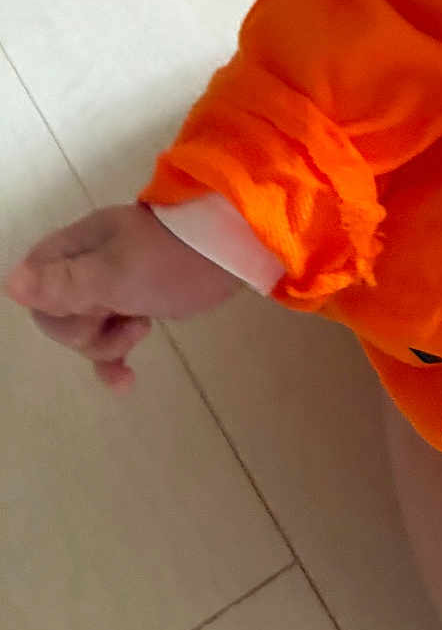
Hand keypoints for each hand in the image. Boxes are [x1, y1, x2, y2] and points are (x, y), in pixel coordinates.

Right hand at [4, 204, 241, 389]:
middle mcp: (90, 263)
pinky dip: (115, 359)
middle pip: (57, 314)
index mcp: (78, 247)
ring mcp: (115, 284)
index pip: (34, 284)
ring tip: (140, 330)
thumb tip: (9, 283)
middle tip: (117, 316)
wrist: (231, 250)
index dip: (50, 308)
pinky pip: (112, 338)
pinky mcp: (139, 301)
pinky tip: (125, 383)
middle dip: (83, 330)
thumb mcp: (113, 274)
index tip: (83, 309)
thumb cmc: (171, 260)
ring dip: (106, 344)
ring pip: (86, 330)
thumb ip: (62, 283)